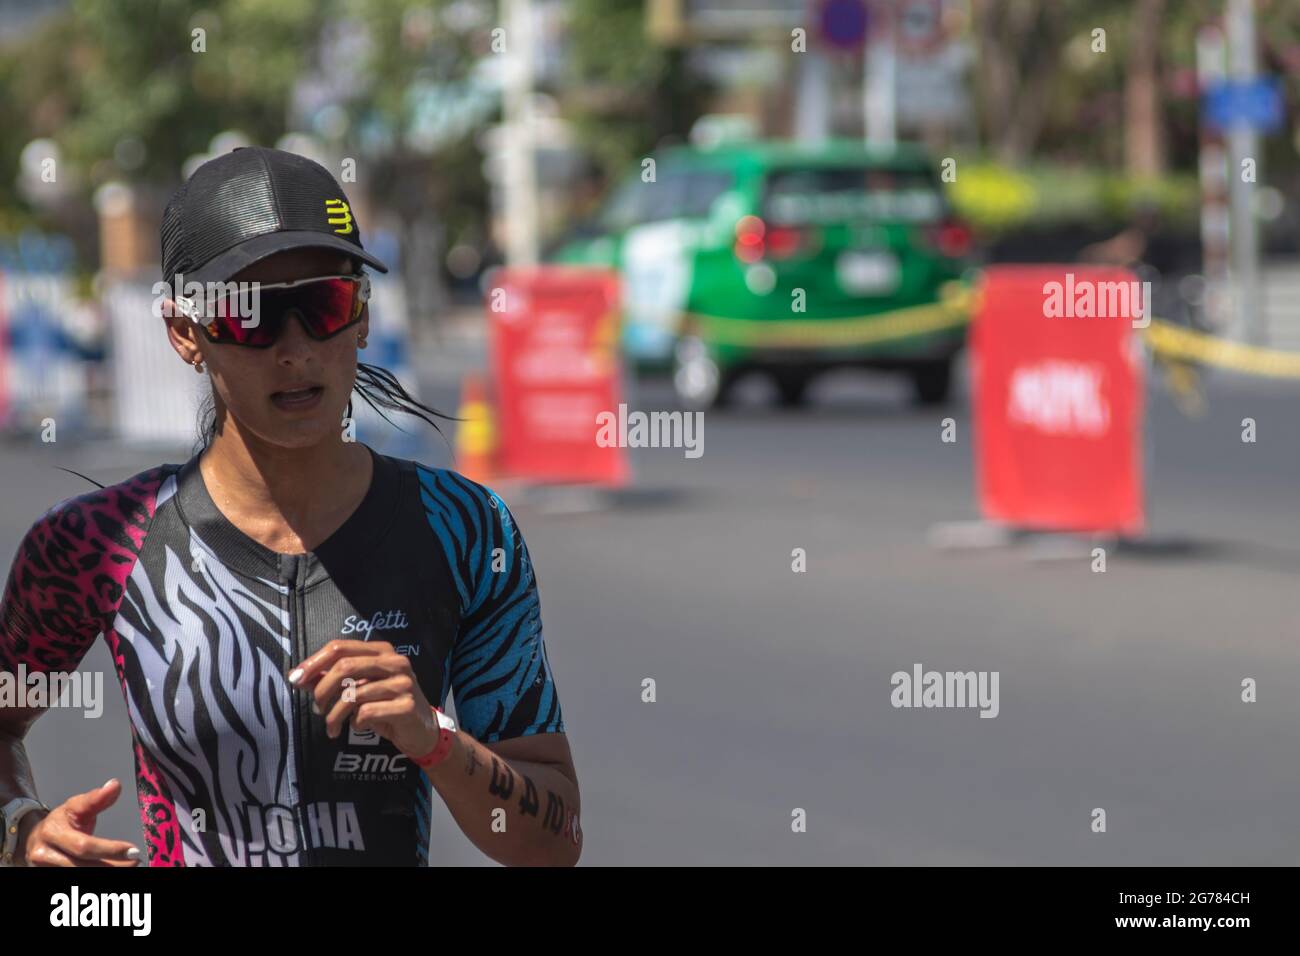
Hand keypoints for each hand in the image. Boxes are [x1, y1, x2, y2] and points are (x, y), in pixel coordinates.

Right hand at [22, 779, 141, 866]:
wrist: (34, 838)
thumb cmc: (60, 822)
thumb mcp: (75, 806)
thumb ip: (96, 798)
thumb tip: (115, 785)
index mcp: (52, 832)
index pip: (84, 845)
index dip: (110, 849)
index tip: (133, 850)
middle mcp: (44, 854)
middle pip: (83, 865)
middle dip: (112, 865)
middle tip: (135, 861)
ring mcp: (44, 868)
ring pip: (79, 875)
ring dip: (107, 872)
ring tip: (128, 866)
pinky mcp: (47, 876)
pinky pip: (75, 879)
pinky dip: (96, 875)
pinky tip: (113, 870)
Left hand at [288, 640, 438, 758]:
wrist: (421, 730)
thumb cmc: (386, 706)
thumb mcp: (359, 689)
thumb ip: (332, 679)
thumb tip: (299, 676)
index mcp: (382, 651)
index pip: (341, 646)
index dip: (314, 661)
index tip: (295, 679)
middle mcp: (395, 662)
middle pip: (345, 666)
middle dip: (322, 690)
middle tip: (316, 709)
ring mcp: (403, 683)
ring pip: (353, 694)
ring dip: (334, 715)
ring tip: (332, 727)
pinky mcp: (407, 706)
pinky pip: (366, 713)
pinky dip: (355, 723)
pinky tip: (359, 726)